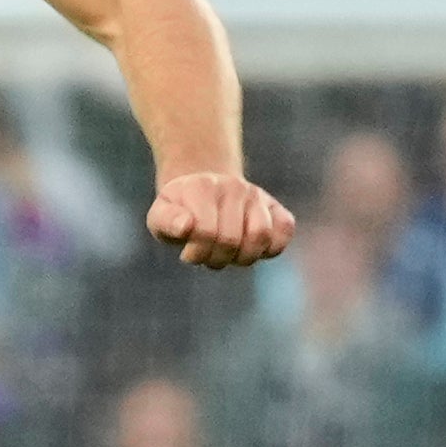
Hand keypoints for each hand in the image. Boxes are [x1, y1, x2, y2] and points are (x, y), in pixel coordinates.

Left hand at [145, 173, 293, 269]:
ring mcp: (257, 196)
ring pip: (261, 235)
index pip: (206, 233)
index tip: (187, 253)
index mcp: (202, 187)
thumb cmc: (178, 212)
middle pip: (232, 240)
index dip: (196, 254)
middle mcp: (234, 188)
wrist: (201, 190)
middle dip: (216, 259)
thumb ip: (166, 222)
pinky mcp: (276, 207)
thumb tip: (186, 227)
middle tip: (206, 256)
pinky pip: (285, 230)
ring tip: (229, 255)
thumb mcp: (159, 216)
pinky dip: (271, 248)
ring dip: (243, 257)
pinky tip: (250, 249)